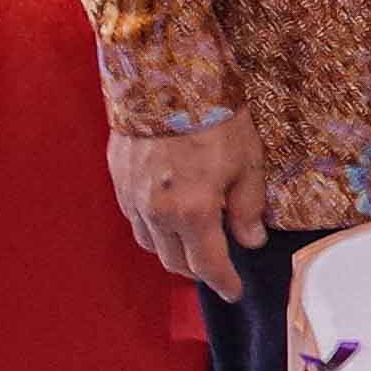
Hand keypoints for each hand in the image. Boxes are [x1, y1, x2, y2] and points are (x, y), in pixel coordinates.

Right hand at [111, 112, 271, 301]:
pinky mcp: (118, 181)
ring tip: (193, 243)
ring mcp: (132, 198)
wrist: (163, 78)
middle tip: (217, 267)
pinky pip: (134, 219)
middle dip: (198, 270)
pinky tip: (167, 217)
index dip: (223, 282)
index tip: (234, 292)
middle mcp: (157, 213)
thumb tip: (251, 239)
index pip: (208, 264)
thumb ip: (248, 206)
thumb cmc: (213, 116)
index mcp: (193, 212)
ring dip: (172, 250)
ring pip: (151, 243)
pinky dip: (152, 227)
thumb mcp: (247, 161)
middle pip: (175, 261)